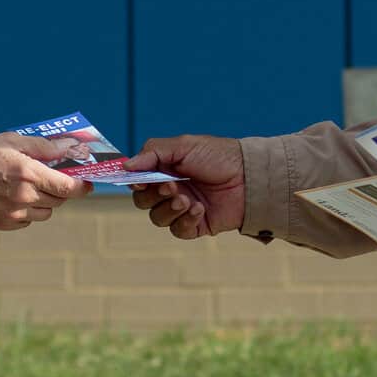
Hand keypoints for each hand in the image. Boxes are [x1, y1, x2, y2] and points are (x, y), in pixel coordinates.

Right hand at [0, 133, 92, 230]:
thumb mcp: (13, 141)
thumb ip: (44, 147)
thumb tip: (70, 148)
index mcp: (28, 173)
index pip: (68, 187)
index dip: (83, 187)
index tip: (89, 184)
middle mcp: (23, 196)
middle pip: (59, 200)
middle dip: (61, 190)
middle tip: (55, 179)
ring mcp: (13, 214)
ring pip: (45, 213)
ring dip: (46, 202)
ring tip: (31, 187)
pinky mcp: (3, 224)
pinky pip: (28, 221)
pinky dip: (28, 212)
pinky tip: (14, 197)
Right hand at [124, 133, 243, 239]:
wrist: (250, 176)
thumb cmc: (219, 156)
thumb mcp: (184, 146)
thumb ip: (153, 153)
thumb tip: (126, 166)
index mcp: (165, 170)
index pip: (137, 180)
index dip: (134, 183)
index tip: (138, 181)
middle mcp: (170, 190)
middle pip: (143, 202)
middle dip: (153, 196)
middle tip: (171, 187)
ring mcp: (182, 209)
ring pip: (158, 218)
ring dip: (169, 209)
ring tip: (187, 199)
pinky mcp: (196, 225)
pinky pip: (178, 230)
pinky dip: (186, 220)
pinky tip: (200, 209)